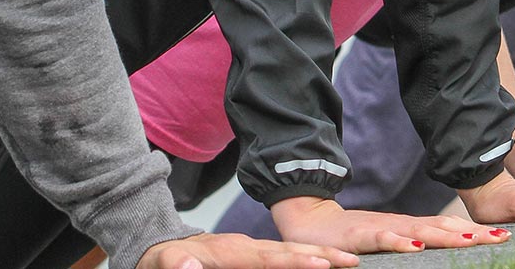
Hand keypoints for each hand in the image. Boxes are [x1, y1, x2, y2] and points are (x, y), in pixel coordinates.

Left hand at [138, 233, 360, 268]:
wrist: (161, 247)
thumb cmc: (162, 260)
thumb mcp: (161, 263)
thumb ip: (175, 264)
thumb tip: (189, 266)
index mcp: (229, 251)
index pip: (268, 257)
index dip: (296, 261)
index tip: (323, 263)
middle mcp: (245, 247)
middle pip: (290, 250)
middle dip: (322, 254)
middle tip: (353, 260)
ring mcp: (251, 251)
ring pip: (292, 252)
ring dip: (321, 255)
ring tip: (350, 260)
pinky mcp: (252, 257)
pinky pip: (284, 258)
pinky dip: (307, 259)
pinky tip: (324, 264)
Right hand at [268, 197, 504, 253]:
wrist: (309, 220)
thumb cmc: (352, 236)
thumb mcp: (389, 242)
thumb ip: (413, 244)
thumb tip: (444, 251)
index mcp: (408, 228)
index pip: (448, 229)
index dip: (475, 233)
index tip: (505, 236)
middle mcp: (399, 225)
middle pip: (440, 229)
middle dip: (471, 234)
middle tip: (501, 238)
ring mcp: (379, 228)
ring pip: (416, 231)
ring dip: (444, 236)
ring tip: (471, 241)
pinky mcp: (357, 235)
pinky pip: (379, 239)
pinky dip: (396, 241)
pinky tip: (413, 245)